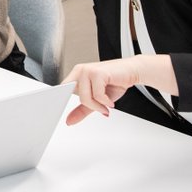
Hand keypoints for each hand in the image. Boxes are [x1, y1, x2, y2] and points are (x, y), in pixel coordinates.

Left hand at [62, 55, 176, 124]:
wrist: (132, 71)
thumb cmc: (115, 82)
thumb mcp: (96, 100)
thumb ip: (82, 110)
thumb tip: (69, 120)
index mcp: (76, 75)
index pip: (62, 89)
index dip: (60, 100)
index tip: (58, 110)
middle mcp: (80, 71)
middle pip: (74, 96)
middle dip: (88, 106)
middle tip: (100, 108)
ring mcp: (88, 70)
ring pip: (85, 98)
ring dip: (98, 106)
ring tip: (107, 104)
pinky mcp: (98, 73)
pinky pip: (97, 95)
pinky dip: (105, 101)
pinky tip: (110, 101)